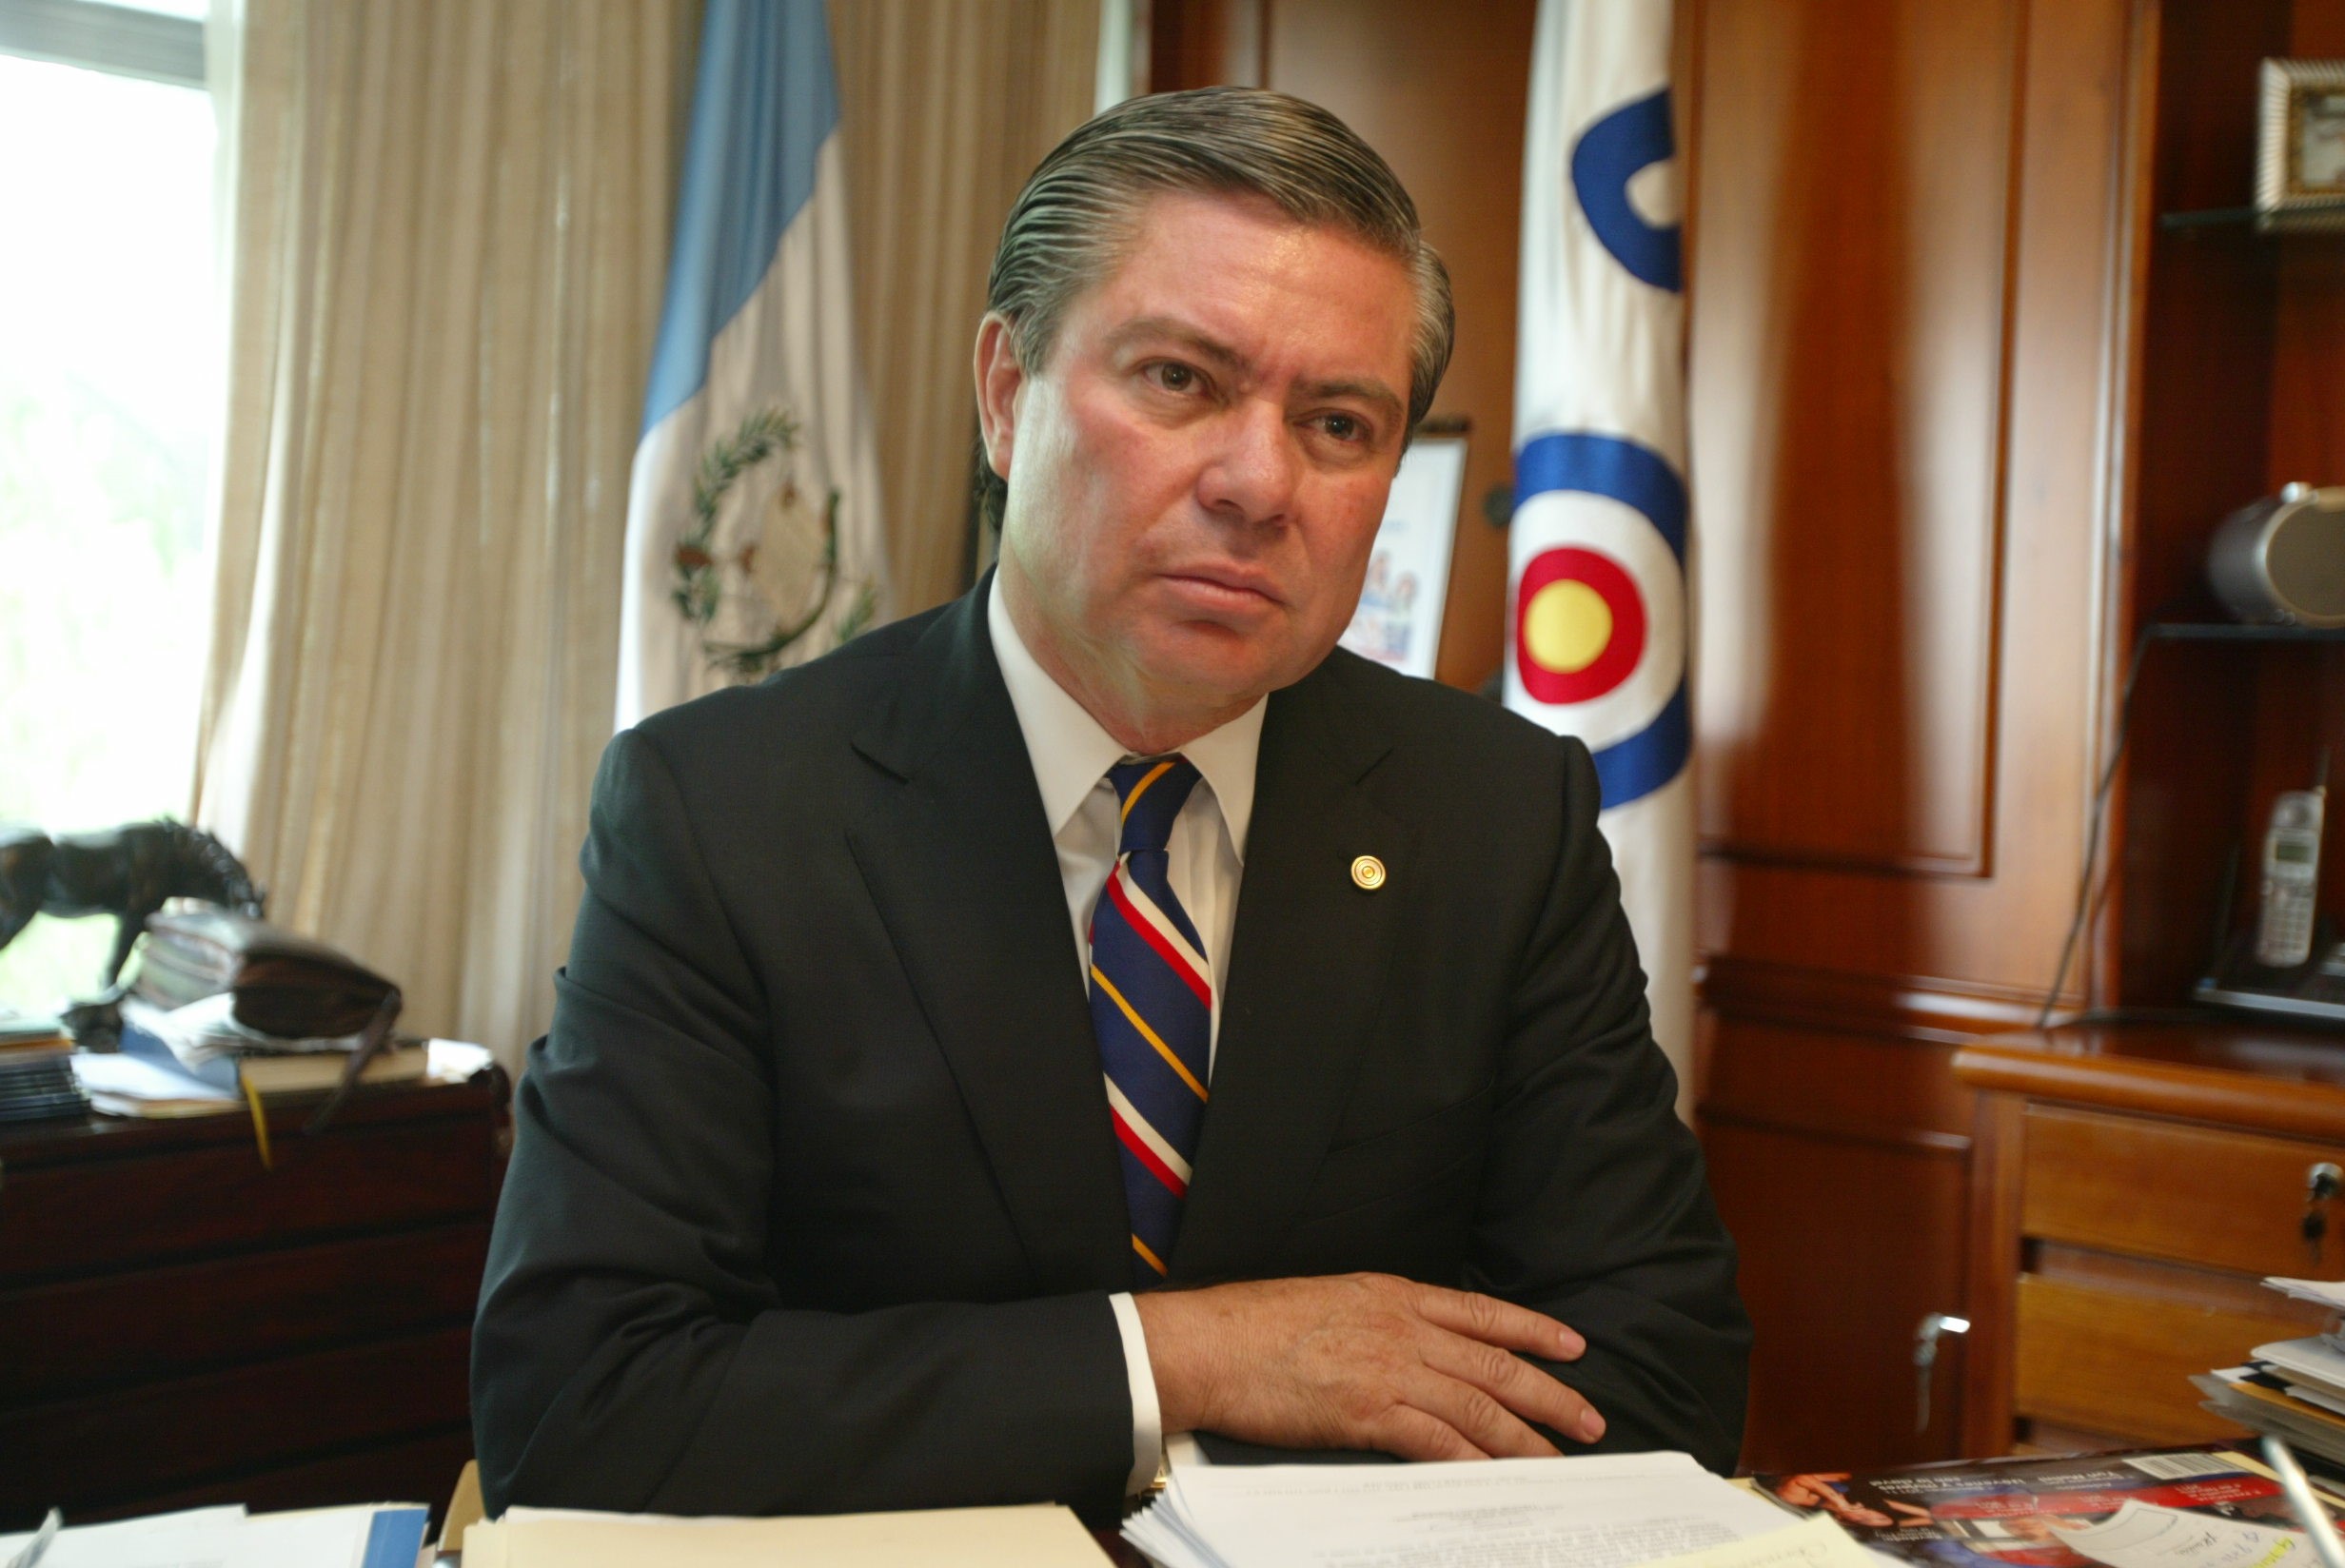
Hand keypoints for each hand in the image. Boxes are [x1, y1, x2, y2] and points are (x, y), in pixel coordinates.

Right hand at [1132, 1272, 1602, 1460]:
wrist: (1210, 1344)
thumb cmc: (1254, 1326)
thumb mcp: (1330, 1300)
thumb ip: (1377, 1319)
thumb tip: (1409, 1344)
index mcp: (1392, 1295)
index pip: (1481, 1311)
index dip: (1532, 1330)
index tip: (1572, 1346)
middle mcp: (1401, 1328)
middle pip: (1494, 1363)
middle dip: (1549, 1393)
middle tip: (1589, 1420)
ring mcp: (1388, 1369)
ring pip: (1478, 1406)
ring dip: (1525, 1438)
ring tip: (1556, 1461)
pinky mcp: (1368, 1412)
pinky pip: (1438, 1441)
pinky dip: (1474, 1461)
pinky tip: (1496, 1477)